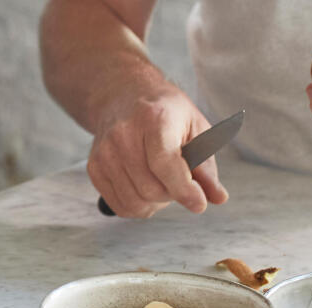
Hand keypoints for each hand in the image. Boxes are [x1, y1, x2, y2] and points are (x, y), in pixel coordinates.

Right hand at [86, 87, 229, 218]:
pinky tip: (145, 190)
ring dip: (155, 203)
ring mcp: (105, 153)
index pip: (165, 163)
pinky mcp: (94, 168)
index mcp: (153, 118)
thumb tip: (217, 198)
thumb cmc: (166, 113)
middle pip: (150, 188)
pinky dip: (138, 206)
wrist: (125, 96)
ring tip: (163, 185)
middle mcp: (123, 135)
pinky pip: (119, 205)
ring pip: (134, 202)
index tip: (198, 204)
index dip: (183, 189)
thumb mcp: (195, 128)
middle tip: (180, 184)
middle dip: (172, 195)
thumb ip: (206, 166)